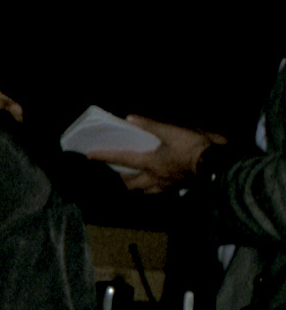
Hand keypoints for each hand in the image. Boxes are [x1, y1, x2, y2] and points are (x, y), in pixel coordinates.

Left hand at [85, 114, 225, 194]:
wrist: (219, 165)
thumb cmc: (195, 147)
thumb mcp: (173, 131)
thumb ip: (151, 126)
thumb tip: (130, 119)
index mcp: (151, 163)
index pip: (122, 159)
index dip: (104, 156)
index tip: (90, 154)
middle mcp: (155, 178)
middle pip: (131, 183)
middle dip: (123, 178)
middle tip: (121, 170)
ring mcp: (166, 186)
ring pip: (144, 190)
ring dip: (137, 185)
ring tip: (138, 176)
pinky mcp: (178, 188)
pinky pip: (160, 191)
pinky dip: (155, 187)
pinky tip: (160, 179)